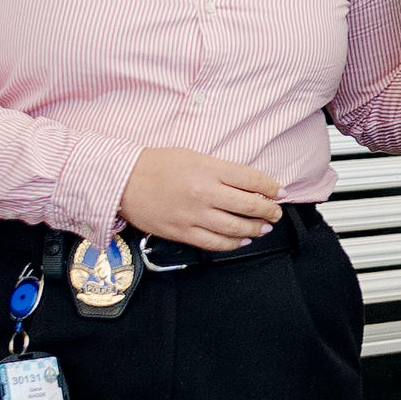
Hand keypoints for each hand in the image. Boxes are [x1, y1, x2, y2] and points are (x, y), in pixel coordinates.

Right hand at [120, 145, 283, 249]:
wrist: (121, 181)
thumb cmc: (155, 165)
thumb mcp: (193, 155)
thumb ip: (221, 169)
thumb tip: (247, 183)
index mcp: (209, 169)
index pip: (252, 180)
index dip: (271, 188)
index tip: (279, 192)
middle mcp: (205, 193)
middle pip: (250, 206)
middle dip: (269, 211)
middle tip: (275, 212)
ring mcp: (194, 215)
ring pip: (236, 228)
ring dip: (256, 229)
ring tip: (263, 228)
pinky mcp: (183, 232)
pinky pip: (215, 243)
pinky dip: (233, 244)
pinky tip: (241, 240)